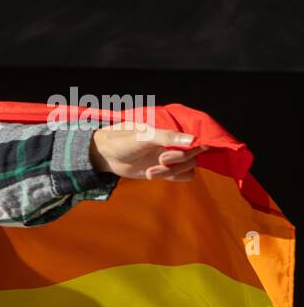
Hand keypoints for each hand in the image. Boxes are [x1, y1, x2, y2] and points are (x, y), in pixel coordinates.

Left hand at [89, 121, 210, 181]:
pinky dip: (173, 177)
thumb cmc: (123, 139)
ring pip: (189, 167)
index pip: (199, 135)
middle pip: (195, 154)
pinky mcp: (166, 170)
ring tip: (151, 172)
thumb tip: (193, 139)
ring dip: (172, 171)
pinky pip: (183, 176)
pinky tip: (154, 174)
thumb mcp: (144, 136)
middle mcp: (176, 142)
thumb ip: (167, 137)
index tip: (196, 147)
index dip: (201, 142)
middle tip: (161, 159)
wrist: (106, 154)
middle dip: (180, 158)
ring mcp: (172, 156)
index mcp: (173, 129)